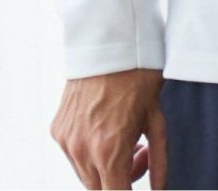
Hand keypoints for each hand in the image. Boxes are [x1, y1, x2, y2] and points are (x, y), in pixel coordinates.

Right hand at [50, 68, 166, 188]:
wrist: (109, 42)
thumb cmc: (138, 77)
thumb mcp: (156, 119)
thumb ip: (158, 161)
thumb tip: (161, 189)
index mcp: (109, 150)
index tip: (136, 184)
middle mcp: (82, 150)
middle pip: (100, 189)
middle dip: (121, 178)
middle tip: (139, 151)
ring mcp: (66, 141)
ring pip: (85, 175)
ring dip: (105, 167)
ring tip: (124, 135)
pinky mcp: (57, 130)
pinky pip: (73, 155)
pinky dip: (89, 150)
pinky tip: (104, 125)